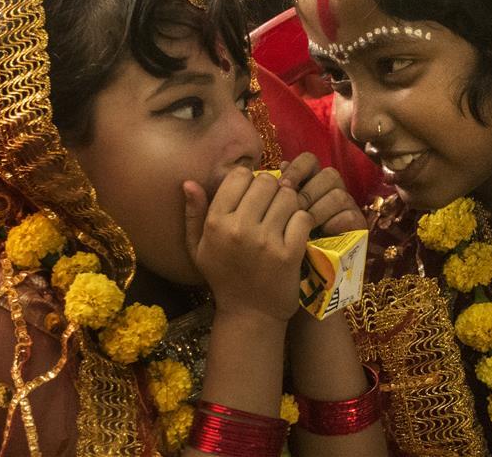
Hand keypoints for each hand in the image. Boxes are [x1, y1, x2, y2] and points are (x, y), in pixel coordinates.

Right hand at [184, 167, 312, 321]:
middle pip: (266, 182)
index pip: (239, 176)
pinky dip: (302, 221)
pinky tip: (295, 231)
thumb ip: (193, 214)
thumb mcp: (198, 249)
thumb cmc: (223, 278)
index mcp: (215, 224)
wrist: (250, 314)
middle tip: (271, 204)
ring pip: (287, 197)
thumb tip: (189, 183)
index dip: (249, 180)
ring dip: (289, 203)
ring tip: (283, 216)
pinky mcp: (289, 253)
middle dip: (272, 189)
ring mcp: (265, 241)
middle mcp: (238, 229)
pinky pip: (302, 218)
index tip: (252, 194)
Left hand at [279, 152, 366, 235]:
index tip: (282, 185)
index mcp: (313, 178)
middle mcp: (333, 187)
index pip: (309, 160)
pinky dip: (333, 224)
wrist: (306, 261)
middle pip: (329, 174)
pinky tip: (321, 233)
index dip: (296, 169)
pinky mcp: (358, 223)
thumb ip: (282, 189)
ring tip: (305, 225)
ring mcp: (348, 204)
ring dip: (318, 211)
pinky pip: (349, 216)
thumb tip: (282, 165)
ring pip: (339, 195)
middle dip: (308, 193)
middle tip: (293, 210)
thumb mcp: (282, 211)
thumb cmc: (291, 233)